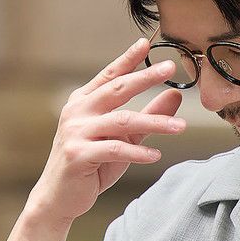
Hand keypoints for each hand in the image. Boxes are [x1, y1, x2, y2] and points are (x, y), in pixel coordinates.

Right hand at [29, 37, 187, 226]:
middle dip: (145, 77)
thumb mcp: (123, 138)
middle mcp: (77, 112)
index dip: (128, 59)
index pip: (109, 75)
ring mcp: (75, 132)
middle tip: (170, 68)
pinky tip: (156, 154)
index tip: (148, 43)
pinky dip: (138, 152)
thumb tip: (174, 95)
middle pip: (117, 90)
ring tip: (180, 126)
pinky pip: (114, 149)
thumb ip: (147, 116)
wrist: (59, 197)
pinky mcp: (78, 155)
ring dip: (154, 122)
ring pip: (121, 121)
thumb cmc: (92, 166)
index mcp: (83, 102)